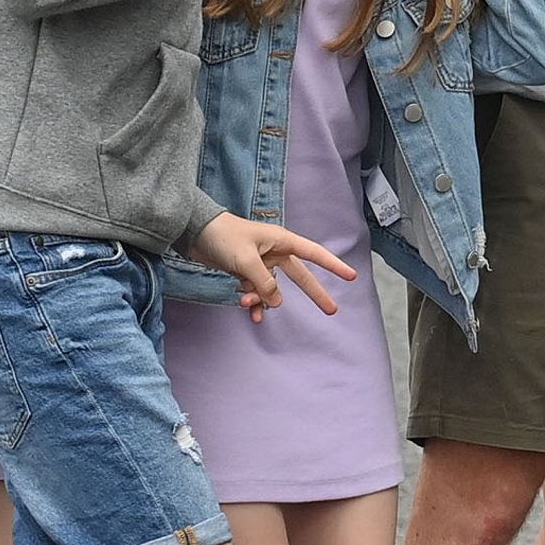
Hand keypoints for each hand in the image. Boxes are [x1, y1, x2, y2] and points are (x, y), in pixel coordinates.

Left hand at [190, 211, 356, 322]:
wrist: (193, 231)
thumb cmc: (222, 237)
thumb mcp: (246, 261)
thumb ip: (265, 282)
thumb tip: (277, 301)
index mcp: (281, 241)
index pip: (315, 254)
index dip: (334, 265)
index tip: (351, 276)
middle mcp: (275, 251)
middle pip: (301, 276)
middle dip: (314, 294)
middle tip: (332, 310)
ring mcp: (261, 263)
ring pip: (272, 289)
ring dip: (263, 300)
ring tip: (248, 305)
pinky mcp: (246, 271)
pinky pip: (257, 291)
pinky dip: (254, 303)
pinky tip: (250, 314)